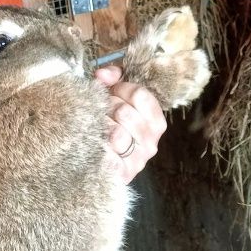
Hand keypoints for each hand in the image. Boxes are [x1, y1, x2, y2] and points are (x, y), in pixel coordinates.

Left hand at [95, 65, 166, 184]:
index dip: (121, 89)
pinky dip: (98, 146)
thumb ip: (113, 77)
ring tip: (96, 127)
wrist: (100, 164)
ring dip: (100, 126)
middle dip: (107, 107)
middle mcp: (151, 143)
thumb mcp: (116, 95)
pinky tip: (93, 143)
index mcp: (156, 123)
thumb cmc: (111, 124)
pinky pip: (108, 156)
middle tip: (101, 110)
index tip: (112, 91)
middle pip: (125, 113)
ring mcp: (138, 160)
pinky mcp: (123, 175)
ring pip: (116, 133)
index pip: (141, 96)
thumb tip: (102, 75)